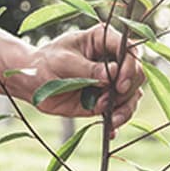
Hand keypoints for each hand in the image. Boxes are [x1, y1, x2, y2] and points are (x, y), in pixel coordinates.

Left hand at [29, 24, 143, 127]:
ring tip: (111, 119)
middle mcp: (112, 59)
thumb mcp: (64, 62)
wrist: (33, 83)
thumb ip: (88, 70)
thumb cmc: (46, 63)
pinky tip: (110, 130)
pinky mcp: (106, 100)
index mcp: (103, 40)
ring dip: (125, 109)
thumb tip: (112, 74)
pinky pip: (120, 111)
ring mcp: (111, 81)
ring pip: (133, 95)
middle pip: (137, 74)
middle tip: (109, 100)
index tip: (119, 84)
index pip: (129, 50)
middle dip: (127, 90)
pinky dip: (117, 122)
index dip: (130, 66)